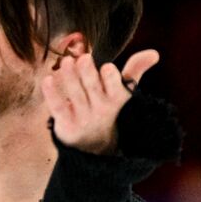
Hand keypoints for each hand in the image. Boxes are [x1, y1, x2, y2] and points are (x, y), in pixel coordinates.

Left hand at [41, 50, 160, 154]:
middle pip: (93, 88)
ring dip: (70, 77)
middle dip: (88, 73)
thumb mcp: (123, 93)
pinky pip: (58, 107)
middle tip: (82, 57)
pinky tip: (47, 80)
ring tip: (66, 61)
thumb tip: (153, 53)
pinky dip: (52, 94)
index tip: (107, 67)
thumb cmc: (109, 111)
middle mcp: (100, 109)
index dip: (111, 78)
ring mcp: (82, 117)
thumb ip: (134, 71)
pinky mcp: (66, 123)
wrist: (94, 148)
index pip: (116, 87)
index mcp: (117, 100)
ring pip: (75, 94)